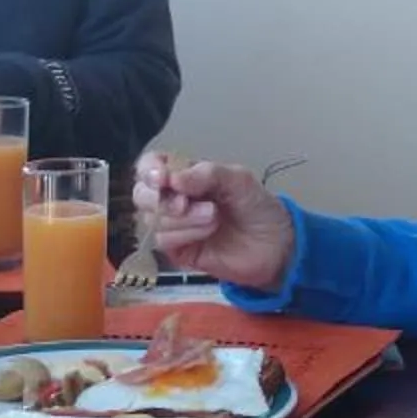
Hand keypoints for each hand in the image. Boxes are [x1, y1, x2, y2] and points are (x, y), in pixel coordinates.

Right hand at [134, 152, 295, 291]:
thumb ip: (205, 174)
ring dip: (183, 218)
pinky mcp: (179, 251)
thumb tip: (172, 179)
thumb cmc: (256, 206)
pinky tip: (207, 231)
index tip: (162, 178)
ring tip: (214, 217)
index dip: (149, 170)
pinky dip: (185, 233)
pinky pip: (164, 240)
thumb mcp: (237, 179)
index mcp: (185, 175)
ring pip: (152, 219)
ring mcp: (175, 226)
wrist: (275, 244)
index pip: (150, 166)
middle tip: (185, 202)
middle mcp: (174, 199)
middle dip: (160, 198)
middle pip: (141, 194)